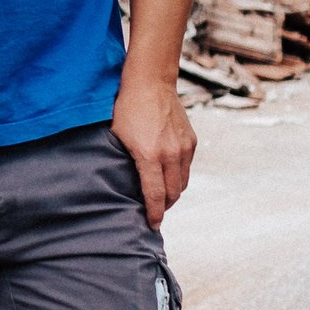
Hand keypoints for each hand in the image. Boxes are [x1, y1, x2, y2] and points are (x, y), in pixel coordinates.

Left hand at [112, 73, 195, 228]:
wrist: (150, 83)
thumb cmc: (127, 110)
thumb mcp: (118, 138)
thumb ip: (124, 162)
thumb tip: (123, 185)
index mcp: (149, 156)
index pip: (155, 195)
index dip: (154, 214)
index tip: (152, 226)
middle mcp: (171, 154)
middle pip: (173, 193)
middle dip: (164, 206)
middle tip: (155, 212)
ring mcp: (184, 147)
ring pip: (182, 182)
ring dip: (173, 193)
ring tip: (161, 197)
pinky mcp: (191, 141)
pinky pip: (187, 167)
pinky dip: (179, 176)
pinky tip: (168, 176)